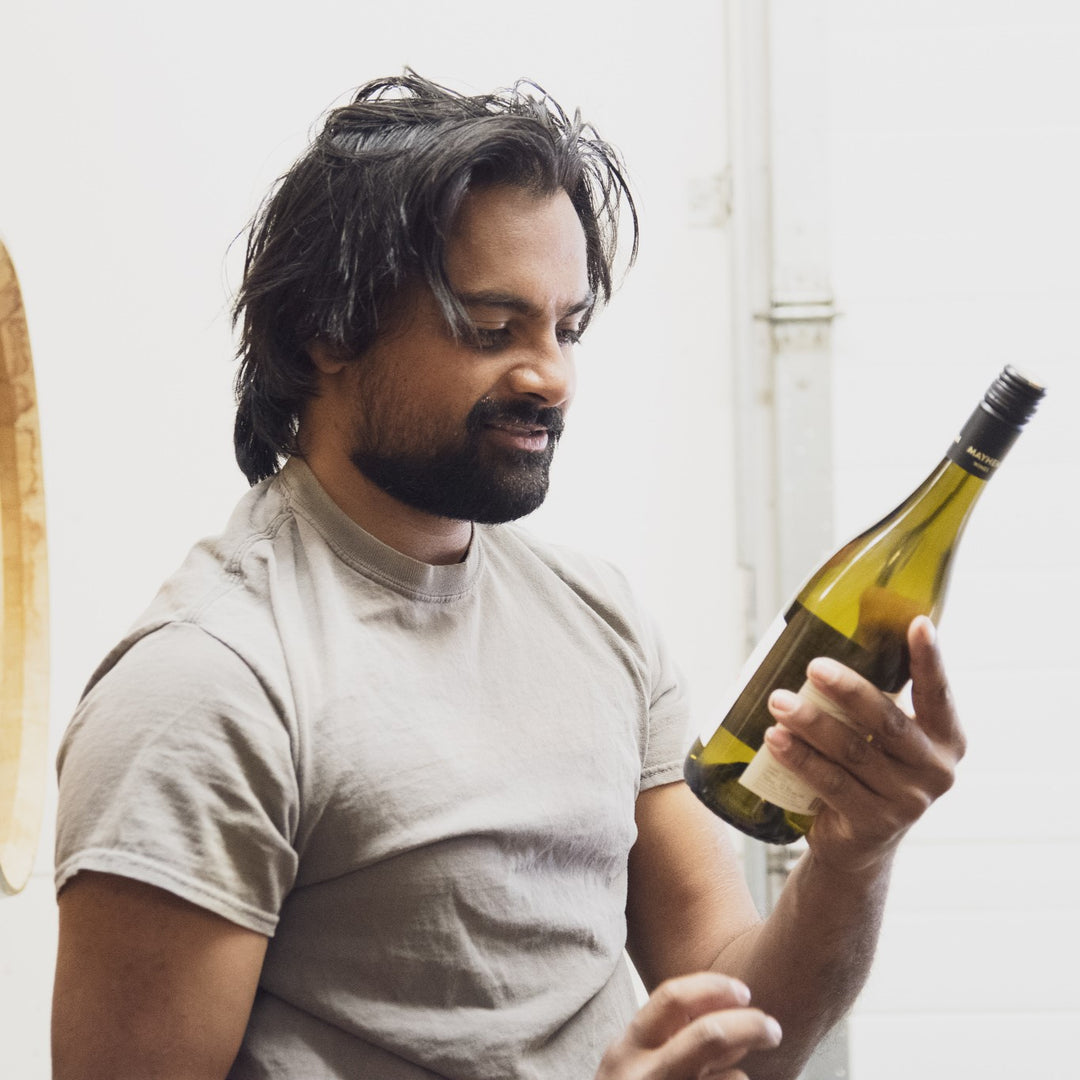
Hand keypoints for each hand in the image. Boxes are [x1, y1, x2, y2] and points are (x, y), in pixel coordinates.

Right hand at [595, 972, 781, 1079]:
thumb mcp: (634, 1065)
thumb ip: (668, 1038)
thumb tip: (724, 1008)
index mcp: (627, 1049)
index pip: (672, 999)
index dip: (714, 988)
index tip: (743, 991)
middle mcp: (644, 1075)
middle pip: (710, 1035)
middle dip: (751, 1025)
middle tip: (772, 1028)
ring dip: (741, 1078)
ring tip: (733, 1079)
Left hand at [762, 616, 964, 873]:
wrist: (857, 842)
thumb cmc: (867, 770)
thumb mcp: (882, 737)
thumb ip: (872, 700)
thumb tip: (828, 634)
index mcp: (945, 737)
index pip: (937, 693)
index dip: (930, 660)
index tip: (918, 624)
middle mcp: (935, 770)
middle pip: (887, 722)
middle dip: (849, 691)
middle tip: (814, 667)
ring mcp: (907, 801)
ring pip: (853, 752)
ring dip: (812, 723)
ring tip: (778, 701)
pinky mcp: (874, 824)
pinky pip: (831, 784)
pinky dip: (800, 758)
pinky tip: (775, 739)